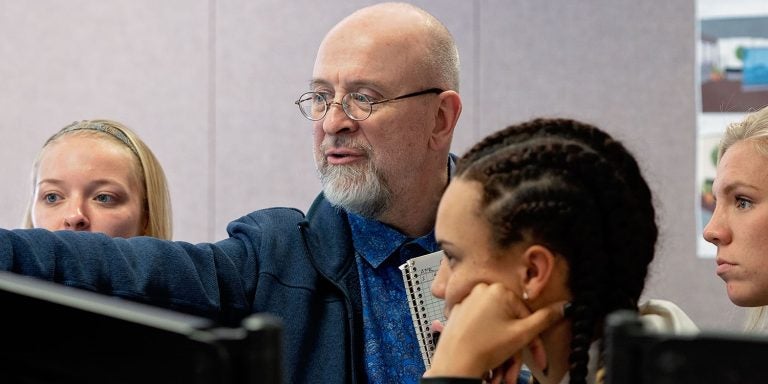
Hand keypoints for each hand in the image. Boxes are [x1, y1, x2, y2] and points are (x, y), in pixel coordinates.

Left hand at [424, 282, 564, 381]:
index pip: (525, 315)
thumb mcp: (522, 334)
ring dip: (503, 353)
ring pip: (495, 329)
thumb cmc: (485, 348)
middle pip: (509, 323)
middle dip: (516, 351)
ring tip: (501, 373)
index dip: (534, 342)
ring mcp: (467, 302)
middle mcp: (481, 291)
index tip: (538, 359)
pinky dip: (488, 345)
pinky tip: (488, 363)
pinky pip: (480, 329)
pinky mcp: (458, 315)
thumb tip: (564, 306)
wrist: (454, 364)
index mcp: (498, 290)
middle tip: (516, 370)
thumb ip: (545, 319)